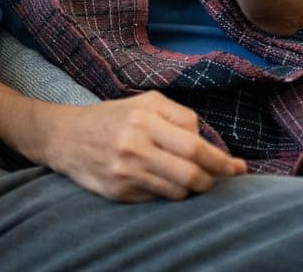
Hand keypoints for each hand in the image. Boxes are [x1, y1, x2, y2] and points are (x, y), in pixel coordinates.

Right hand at [47, 91, 245, 201]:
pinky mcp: (119, 192)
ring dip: (192, 189)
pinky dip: (167, 192)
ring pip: (178, 192)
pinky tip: (160, 181)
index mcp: (144, 119)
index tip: (237, 167)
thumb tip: (208, 143)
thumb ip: (179, 117)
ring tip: (189, 178)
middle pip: (191, 175)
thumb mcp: (144, 103)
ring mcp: (126, 172)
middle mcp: (135, 146)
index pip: (195, 146)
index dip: (221, 160)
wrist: (65, 137)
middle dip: (212, 180)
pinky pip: (157, 199)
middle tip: (218, 178)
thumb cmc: (112, 117)